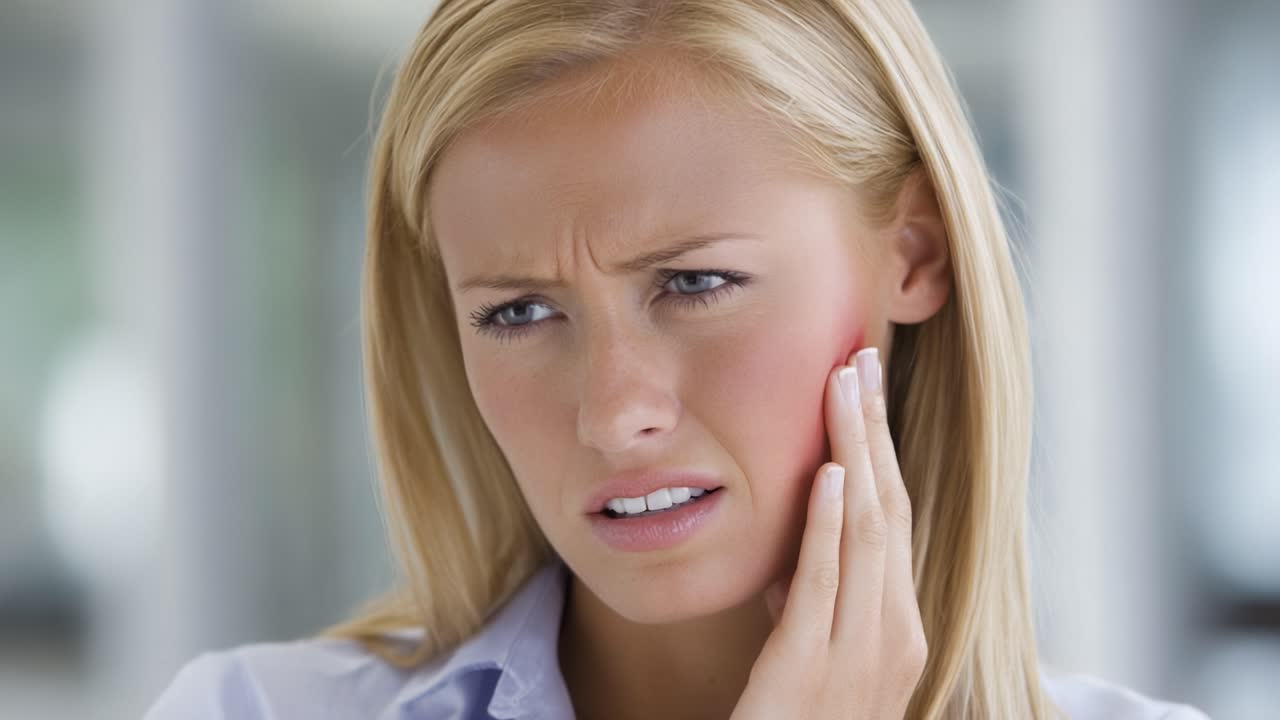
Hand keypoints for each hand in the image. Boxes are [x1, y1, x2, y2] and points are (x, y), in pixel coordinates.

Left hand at [730, 347, 927, 719]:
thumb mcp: (816, 657)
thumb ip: (816, 605)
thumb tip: (801, 556)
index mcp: (896, 627)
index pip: (892, 518)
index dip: (881, 449)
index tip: (866, 388)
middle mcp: (892, 634)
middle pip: (887, 511)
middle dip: (874, 432)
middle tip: (859, 360)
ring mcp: (858, 654)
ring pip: (865, 533)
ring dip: (855, 453)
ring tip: (844, 387)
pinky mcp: (809, 671)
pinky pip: (823, 586)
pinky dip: (827, 525)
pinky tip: (828, 474)